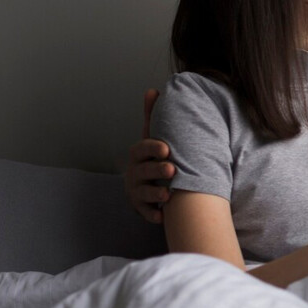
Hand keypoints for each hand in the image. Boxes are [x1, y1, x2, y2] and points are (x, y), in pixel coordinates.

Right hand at [124, 89, 174, 223]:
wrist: (147, 183)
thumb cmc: (153, 157)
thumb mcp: (153, 137)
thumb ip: (152, 116)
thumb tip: (153, 90)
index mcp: (139, 154)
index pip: (142, 148)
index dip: (152, 148)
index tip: (166, 149)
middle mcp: (135, 172)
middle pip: (143, 171)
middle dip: (156, 171)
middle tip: (172, 171)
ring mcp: (136, 191)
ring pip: (143, 193)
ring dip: (155, 195)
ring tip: (169, 196)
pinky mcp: (141, 208)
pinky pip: (145, 214)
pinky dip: (153, 216)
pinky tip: (163, 218)